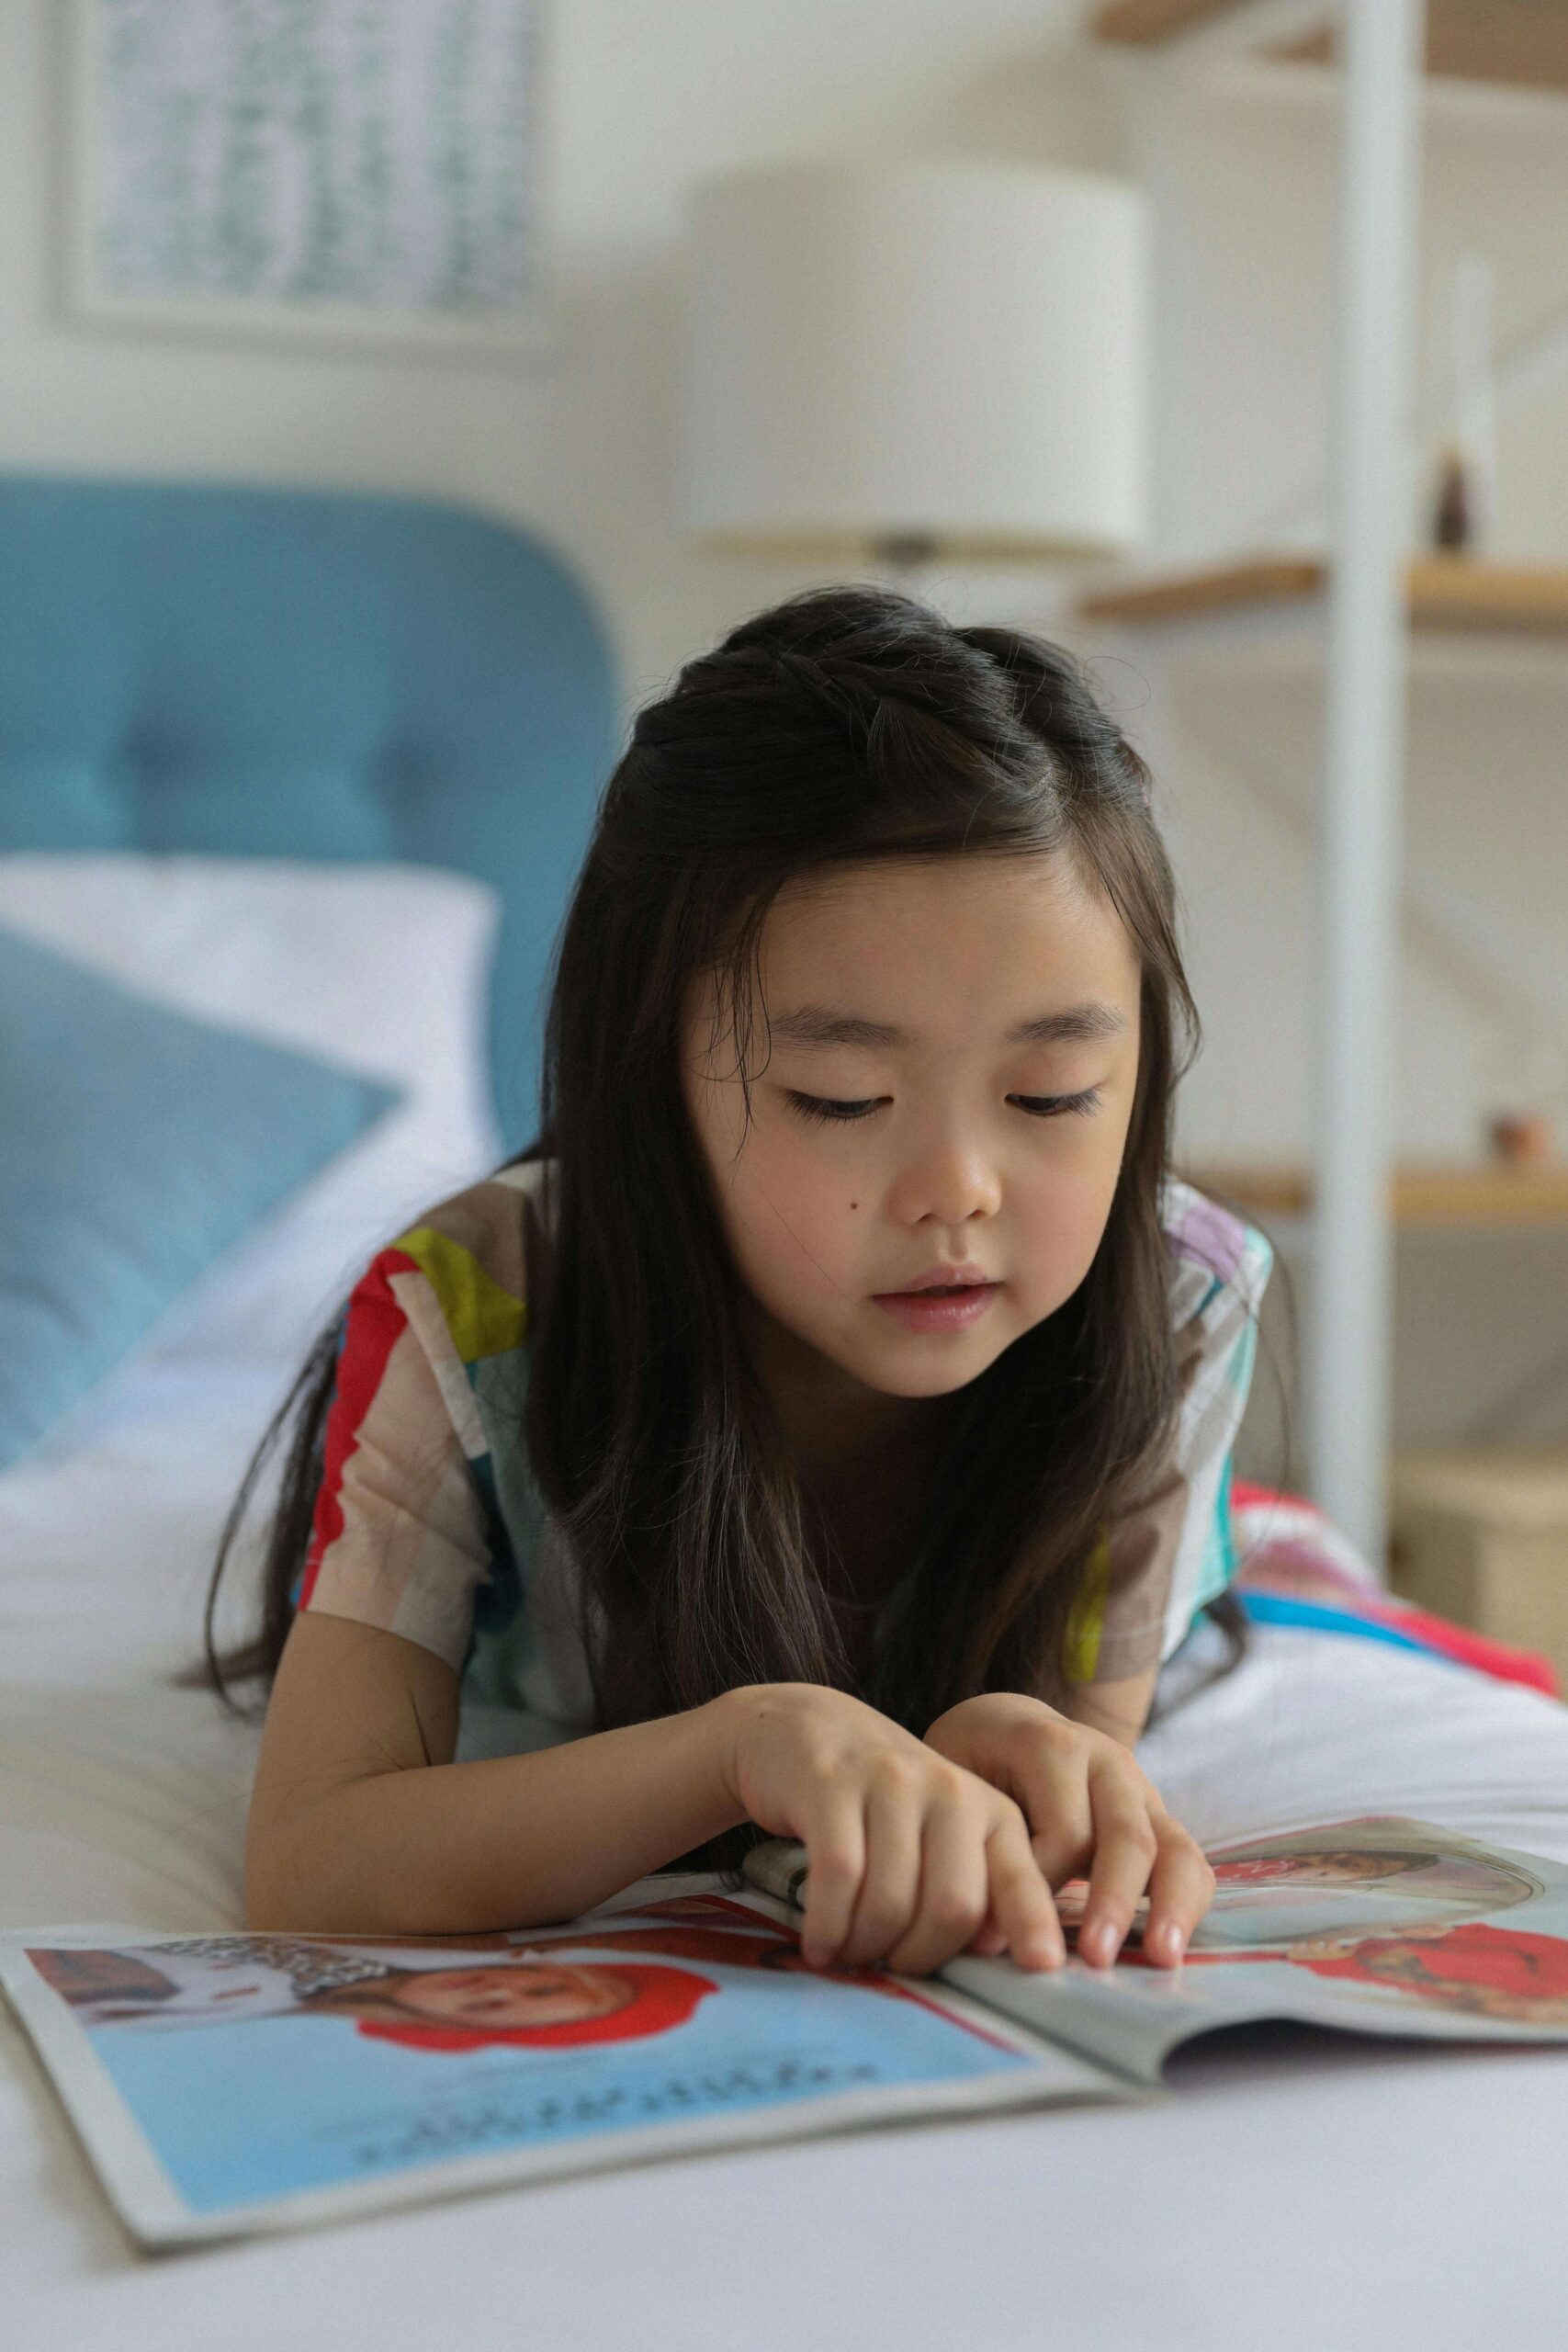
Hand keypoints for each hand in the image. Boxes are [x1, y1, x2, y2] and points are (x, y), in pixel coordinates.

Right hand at [715, 1683, 1063, 1977]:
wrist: (806, 1726)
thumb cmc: (880, 1800)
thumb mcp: (941, 1833)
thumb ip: (975, 1884)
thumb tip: (992, 1950)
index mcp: (989, 1810)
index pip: (1019, 1879)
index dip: (1032, 1924)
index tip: (1043, 1967)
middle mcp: (949, 1790)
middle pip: (953, 1906)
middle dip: (920, 1956)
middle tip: (888, 1964)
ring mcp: (890, 1782)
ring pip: (892, 1900)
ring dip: (866, 1946)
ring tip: (848, 1952)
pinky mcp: (831, 1783)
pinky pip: (839, 1876)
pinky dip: (828, 1926)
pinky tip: (819, 1944)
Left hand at [923, 1693, 1213, 1969]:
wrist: (1003, 1724)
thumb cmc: (974, 1764)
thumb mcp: (962, 1786)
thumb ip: (980, 1847)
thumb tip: (994, 1936)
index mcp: (1050, 1744)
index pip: (1064, 1830)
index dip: (1042, 1884)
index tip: (1012, 1927)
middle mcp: (1106, 1760)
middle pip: (1127, 1835)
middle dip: (1114, 1901)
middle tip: (1096, 1958)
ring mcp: (1140, 1788)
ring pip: (1173, 1846)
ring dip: (1170, 1905)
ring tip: (1160, 1956)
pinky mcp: (1158, 1818)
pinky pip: (1190, 1860)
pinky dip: (1188, 1903)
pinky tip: (1171, 1945)